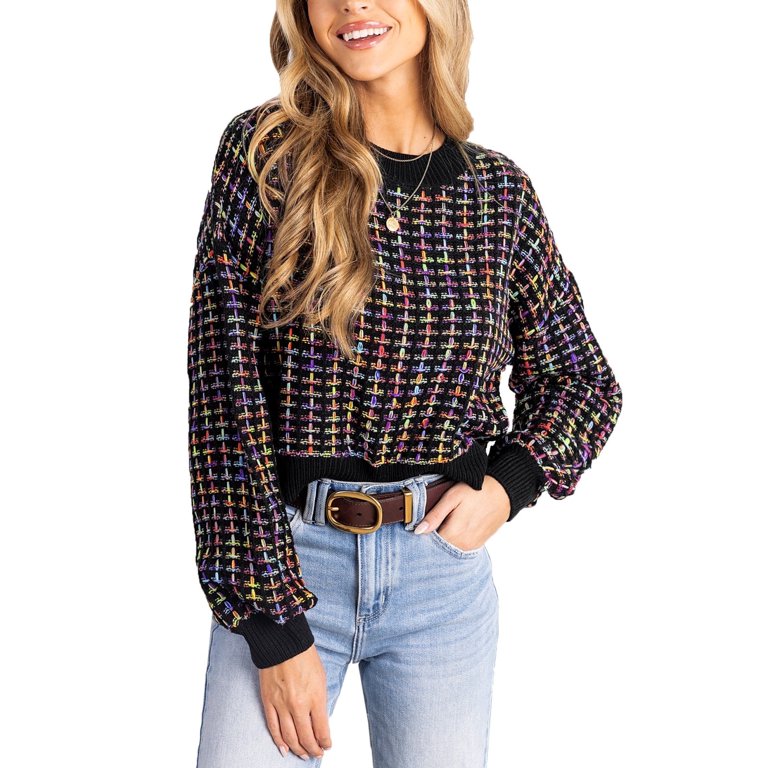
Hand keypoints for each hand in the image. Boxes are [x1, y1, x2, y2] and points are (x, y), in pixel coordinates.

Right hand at [260, 644, 331, 759]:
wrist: (283, 643)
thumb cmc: (304, 657)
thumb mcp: (321, 678)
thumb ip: (320, 701)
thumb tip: (319, 721)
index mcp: (315, 697)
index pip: (322, 730)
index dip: (325, 742)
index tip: (327, 746)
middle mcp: (299, 704)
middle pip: (306, 737)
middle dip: (313, 749)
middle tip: (317, 753)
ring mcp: (282, 705)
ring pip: (289, 737)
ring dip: (298, 749)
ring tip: (303, 754)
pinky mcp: (268, 702)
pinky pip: (273, 728)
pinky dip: (279, 741)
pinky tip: (284, 749)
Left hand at [413, 475, 510, 549]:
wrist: (503, 492)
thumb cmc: (476, 491)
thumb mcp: (452, 497)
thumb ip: (435, 515)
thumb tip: (418, 531)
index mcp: (454, 533)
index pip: (429, 544)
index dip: (422, 535)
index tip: (417, 527)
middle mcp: (463, 544)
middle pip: (439, 548)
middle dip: (431, 539)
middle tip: (429, 523)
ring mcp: (472, 546)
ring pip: (449, 548)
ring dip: (443, 540)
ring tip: (443, 523)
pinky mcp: (478, 544)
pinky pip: (460, 547)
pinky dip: (454, 540)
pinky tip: (454, 528)